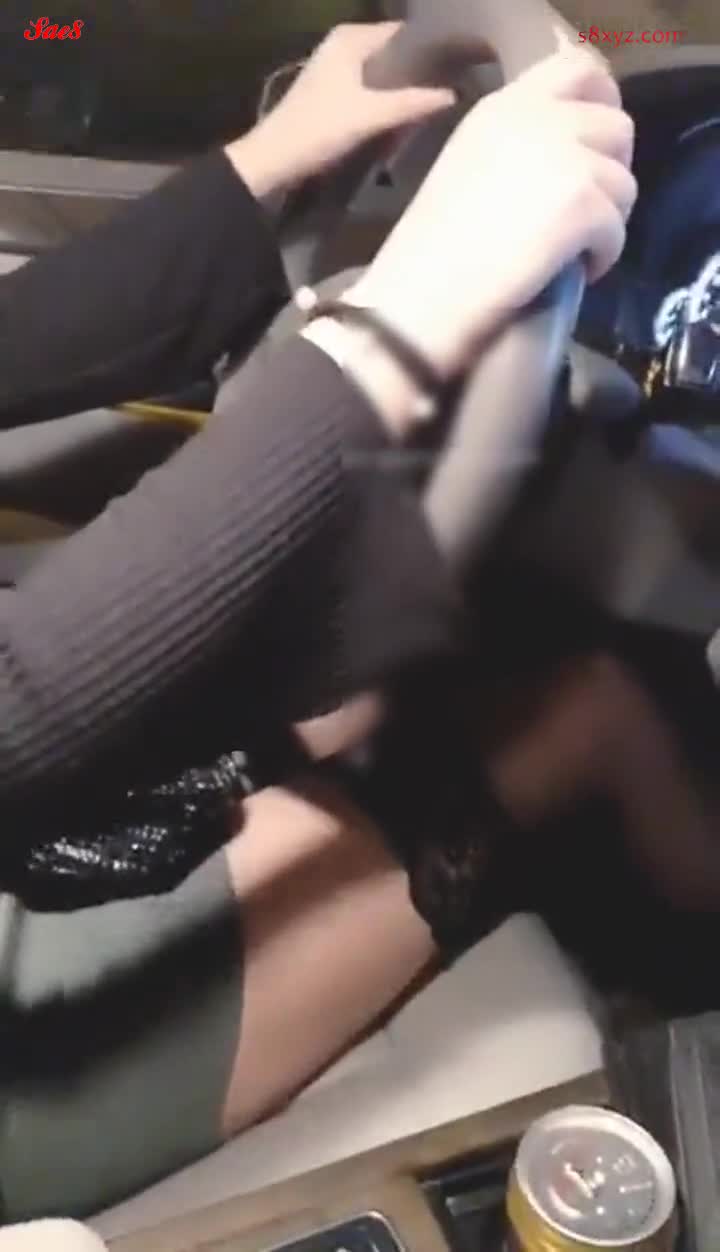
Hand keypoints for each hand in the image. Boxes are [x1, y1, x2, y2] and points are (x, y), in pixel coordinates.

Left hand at [226, 23, 454, 198]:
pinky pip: (370, 89)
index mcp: (351, 38)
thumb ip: (412, 103)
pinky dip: (387, 99)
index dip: (430, 46)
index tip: (459, 63)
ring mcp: (335, 70)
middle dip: (419, 69)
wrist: (274, 160)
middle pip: (393, 52)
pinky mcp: (331, 94)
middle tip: (453, 85)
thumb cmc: (319, 129)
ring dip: (404, 87)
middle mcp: (342, 46)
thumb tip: (452, 95)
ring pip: (382, 72)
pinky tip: (404, 115)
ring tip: (436, 100)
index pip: (402, 32)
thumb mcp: (370, 115)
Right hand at [350, 50, 637, 378]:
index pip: (578, 68)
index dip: (602, 103)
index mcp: (503, 106)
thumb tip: (568, 157)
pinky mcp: (581, 203)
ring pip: (623, 181)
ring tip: (575, 251)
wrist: (421, 294)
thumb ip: (518, 145)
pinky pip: (616, 228)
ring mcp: (565, 157)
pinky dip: (604, 256)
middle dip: (612, 170)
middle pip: (616, 124)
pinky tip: (575, 272)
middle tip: (588, 211)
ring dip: (608, 220)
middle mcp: (538, 118)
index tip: (598, 145)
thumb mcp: (468, 165)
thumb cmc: (430, 249)